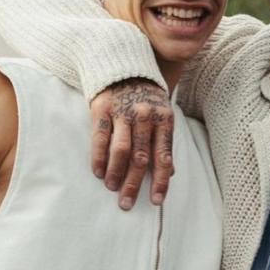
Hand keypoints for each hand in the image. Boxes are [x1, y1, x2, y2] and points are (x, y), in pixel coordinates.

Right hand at [90, 79, 174, 209]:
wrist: (124, 65)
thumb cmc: (146, 98)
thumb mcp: (162, 115)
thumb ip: (164, 142)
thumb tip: (171, 173)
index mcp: (164, 119)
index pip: (163, 156)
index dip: (160, 181)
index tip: (155, 201)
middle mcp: (145, 116)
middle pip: (140, 157)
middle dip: (133, 183)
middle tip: (127, 204)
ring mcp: (123, 111)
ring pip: (121, 149)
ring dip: (116, 173)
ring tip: (112, 188)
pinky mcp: (103, 107)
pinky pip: (100, 137)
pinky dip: (99, 157)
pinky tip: (99, 172)